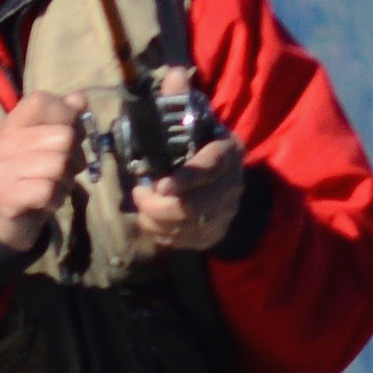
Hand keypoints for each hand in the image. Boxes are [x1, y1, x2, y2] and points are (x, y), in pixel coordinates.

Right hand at [0, 93, 84, 257]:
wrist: (3, 220)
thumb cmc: (32, 176)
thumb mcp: (48, 144)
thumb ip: (64, 119)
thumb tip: (80, 97)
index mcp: (14, 124)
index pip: (42, 100)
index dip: (65, 114)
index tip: (67, 132)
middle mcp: (5, 142)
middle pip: (63, 136)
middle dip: (74, 156)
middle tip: (64, 169)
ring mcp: (4, 170)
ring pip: (58, 164)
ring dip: (66, 181)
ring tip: (54, 185)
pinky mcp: (7, 196)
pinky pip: (48, 190)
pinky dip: (56, 199)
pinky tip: (47, 201)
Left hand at [122, 127, 248, 254]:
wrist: (216, 164)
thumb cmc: (195, 144)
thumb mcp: (187, 131)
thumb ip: (170, 141)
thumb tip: (144, 168)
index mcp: (227, 152)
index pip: (209, 168)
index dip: (185, 180)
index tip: (161, 187)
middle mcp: (233, 185)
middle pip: (195, 206)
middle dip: (158, 206)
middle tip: (139, 195)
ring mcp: (227, 212)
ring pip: (188, 227)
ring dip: (156, 221)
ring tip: (141, 208)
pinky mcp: (216, 232)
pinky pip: (187, 241)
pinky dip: (163, 234)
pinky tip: (150, 222)